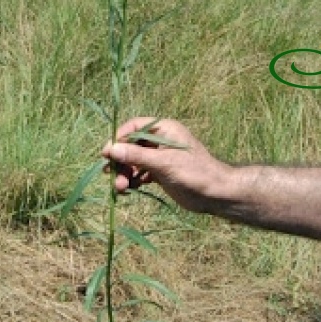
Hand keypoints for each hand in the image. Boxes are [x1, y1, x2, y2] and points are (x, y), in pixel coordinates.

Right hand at [101, 117, 224, 212]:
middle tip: (111, 176)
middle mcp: (161, 140)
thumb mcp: (163, 163)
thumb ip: (137, 155)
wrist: (215, 194)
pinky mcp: (160, 172)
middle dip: (121, 161)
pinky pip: (140, 172)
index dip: (118, 139)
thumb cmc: (193, 172)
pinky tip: (130, 190)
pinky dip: (133, 180)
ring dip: (125, 173)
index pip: (134, 127)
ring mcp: (160, 156)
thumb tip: (111, 149)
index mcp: (164, 129)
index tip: (106, 153)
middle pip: (131, 146)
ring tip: (121, 188)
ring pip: (134, 161)